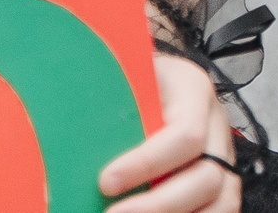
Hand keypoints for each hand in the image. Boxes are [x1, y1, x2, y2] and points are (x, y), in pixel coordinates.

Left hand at [100, 53, 239, 212]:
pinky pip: (218, 211)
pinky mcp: (219, 184)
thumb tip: (54, 167)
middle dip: (159, 206)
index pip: (185, 134)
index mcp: (192, 91)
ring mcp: (222, 157)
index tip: (105, 182)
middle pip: (207, 176)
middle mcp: (216, 125)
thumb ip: (97, 114)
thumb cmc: (123, 81)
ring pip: (223, 202)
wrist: (140, 79)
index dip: (147, 163)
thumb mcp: (114, 82)